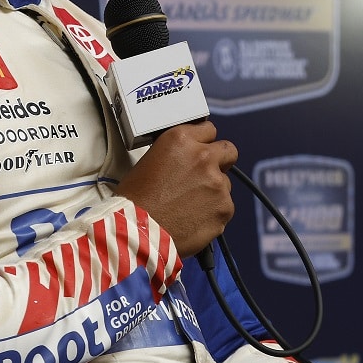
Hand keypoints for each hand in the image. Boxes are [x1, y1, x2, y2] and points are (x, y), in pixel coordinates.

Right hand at [113, 121, 236, 256]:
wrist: (138, 233)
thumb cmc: (135, 201)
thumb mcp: (149, 161)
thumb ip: (177, 154)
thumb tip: (188, 159)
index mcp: (181, 140)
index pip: (208, 129)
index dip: (204, 143)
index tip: (202, 151)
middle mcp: (203, 158)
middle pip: (228, 151)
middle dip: (220, 162)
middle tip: (205, 176)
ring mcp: (217, 183)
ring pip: (225, 183)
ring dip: (213, 191)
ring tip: (189, 206)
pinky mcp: (225, 208)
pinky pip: (225, 207)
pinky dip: (213, 213)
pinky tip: (193, 219)